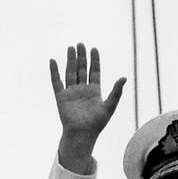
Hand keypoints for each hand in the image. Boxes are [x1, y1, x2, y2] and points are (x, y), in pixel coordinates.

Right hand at [49, 43, 125, 172]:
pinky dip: (54, 72)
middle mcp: (82, 89)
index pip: (94, 71)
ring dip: (70, 60)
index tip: (94, 48)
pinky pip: (56, 82)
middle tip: (81, 44)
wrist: (82, 134)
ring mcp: (71, 92)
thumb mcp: (110, 106)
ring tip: (71, 47)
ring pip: (71, 72)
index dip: (94, 60)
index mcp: (94, 91)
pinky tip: (53, 61)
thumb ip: (116, 92)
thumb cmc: (97, 123)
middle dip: (82, 57)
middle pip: (82, 69)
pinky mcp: (61, 97)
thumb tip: (124, 77)